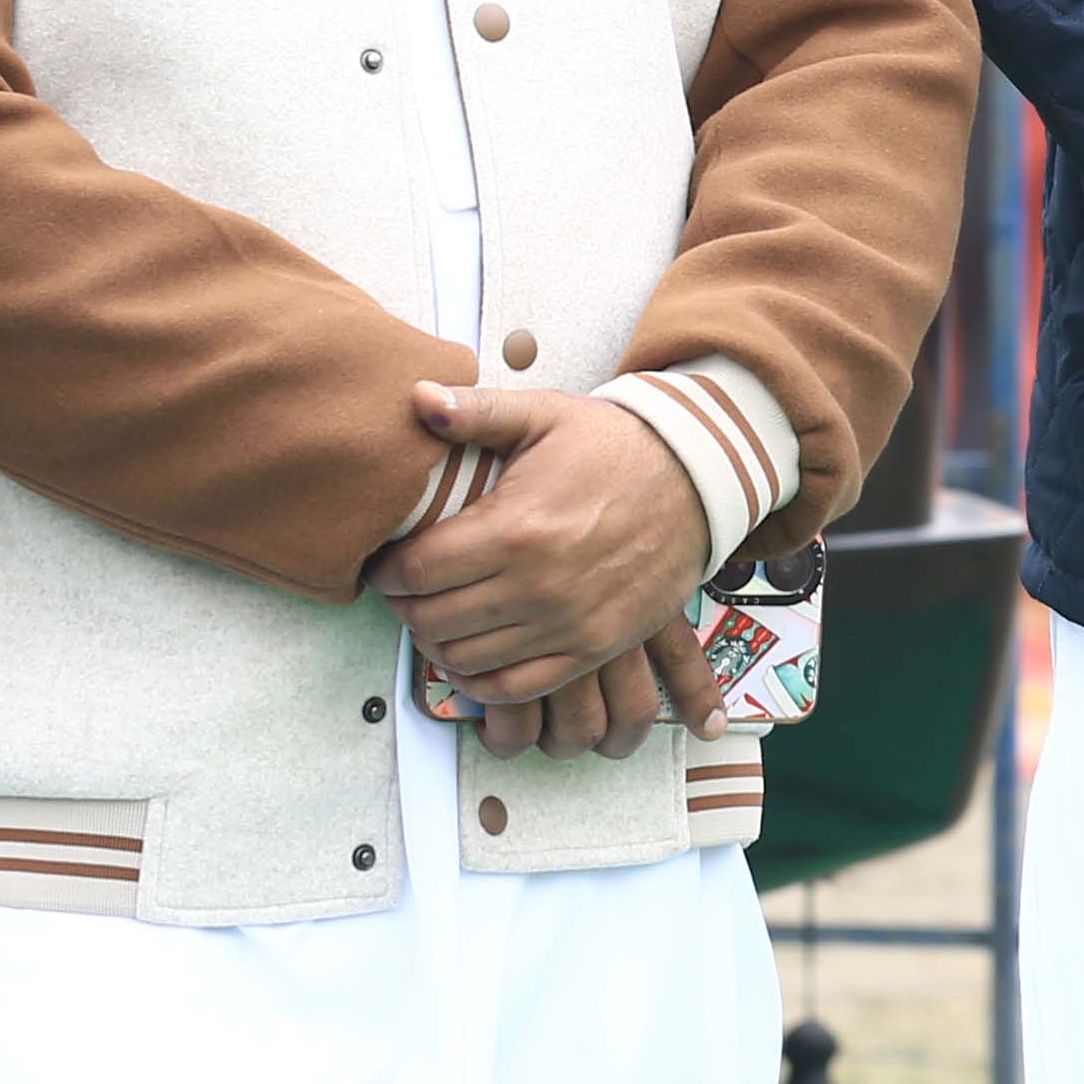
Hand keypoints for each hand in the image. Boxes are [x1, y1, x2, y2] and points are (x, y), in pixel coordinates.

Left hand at [368, 384, 713, 751]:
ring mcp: (567, 623)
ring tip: (437, 615)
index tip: (386, 563)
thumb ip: (476, 410)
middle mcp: (537, 585)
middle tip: (407, 590)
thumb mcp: (546, 415)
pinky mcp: (593, 647)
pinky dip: (480, 680)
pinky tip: (471, 654)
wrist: (696, 480)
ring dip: (437, 641)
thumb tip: (416, 396)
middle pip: (433, 619)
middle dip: (406, 607)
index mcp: (515, 527)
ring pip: (466, 657)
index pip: (417, 570)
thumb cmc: (614, 445)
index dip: (388, 571)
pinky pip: (516, 687)